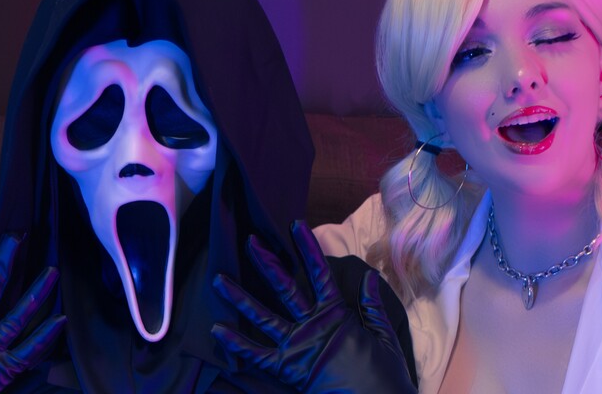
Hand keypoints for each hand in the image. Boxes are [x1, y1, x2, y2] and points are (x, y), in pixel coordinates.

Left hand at [211, 222, 415, 393]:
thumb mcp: (384, 336)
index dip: (307, 248)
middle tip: (249, 242)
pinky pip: (256, 355)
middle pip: (285, 287)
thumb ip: (373, 306)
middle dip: (266, 263)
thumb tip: (369, 278)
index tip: (295, 225)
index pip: (319, 273)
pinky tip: (217, 329)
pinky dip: (236, 344)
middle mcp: (312, 325)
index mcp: (337, 314)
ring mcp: (296, 347)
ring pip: (262, 317)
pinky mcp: (287, 370)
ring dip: (240, 297)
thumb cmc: (384, 375)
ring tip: (218, 280)